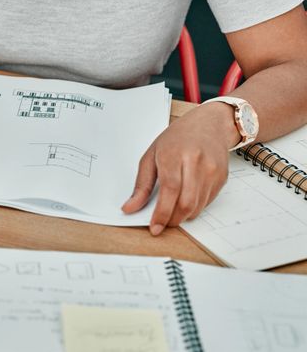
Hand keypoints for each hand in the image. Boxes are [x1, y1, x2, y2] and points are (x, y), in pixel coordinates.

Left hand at [122, 103, 238, 234]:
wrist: (209, 124)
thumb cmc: (177, 138)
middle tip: (162, 223)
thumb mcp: (151, 156)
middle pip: (186, 202)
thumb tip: (130, 208)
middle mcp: (196, 162)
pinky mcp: (221, 177)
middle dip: (172, 219)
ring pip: (197, 206)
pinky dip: (194, 208)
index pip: (170, 190)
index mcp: (174, 154)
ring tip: (172, 211)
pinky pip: (207, 202)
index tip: (154, 227)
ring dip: (182, 216)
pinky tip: (185, 200)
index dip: (162, 212)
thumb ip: (141, 185)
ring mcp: (212, 170)